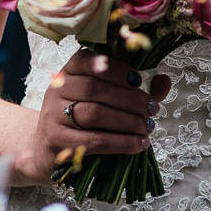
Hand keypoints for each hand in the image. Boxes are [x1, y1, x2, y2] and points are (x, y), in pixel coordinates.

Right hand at [20, 50, 166, 184]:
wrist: (46, 150)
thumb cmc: (80, 122)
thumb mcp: (102, 100)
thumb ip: (133, 90)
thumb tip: (164, 81)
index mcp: (68, 73)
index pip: (87, 59)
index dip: (114, 67)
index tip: (138, 79)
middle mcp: (57, 90)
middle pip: (95, 88)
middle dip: (130, 98)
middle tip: (152, 109)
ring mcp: (53, 116)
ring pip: (95, 113)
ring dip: (128, 120)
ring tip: (147, 127)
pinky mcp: (57, 141)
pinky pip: (94, 140)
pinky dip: (121, 142)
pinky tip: (139, 144)